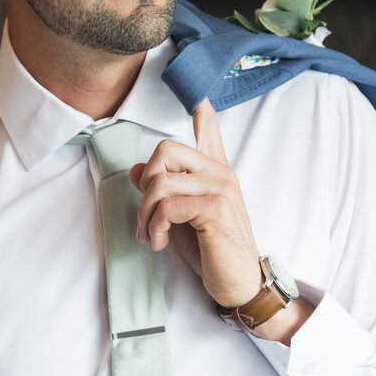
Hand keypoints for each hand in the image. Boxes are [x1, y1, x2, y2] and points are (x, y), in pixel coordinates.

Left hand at [129, 98, 262, 308]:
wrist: (240, 283)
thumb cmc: (213, 251)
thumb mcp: (182, 218)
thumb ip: (164, 191)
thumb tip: (135, 170)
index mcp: (215, 172)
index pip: (209, 130)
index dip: (201, 109)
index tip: (198, 92)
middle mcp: (220, 173)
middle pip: (165, 150)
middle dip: (143, 185)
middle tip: (146, 217)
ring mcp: (220, 189)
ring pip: (160, 182)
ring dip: (145, 214)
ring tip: (151, 235)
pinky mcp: (215, 209)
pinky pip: (167, 205)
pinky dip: (156, 226)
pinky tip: (161, 242)